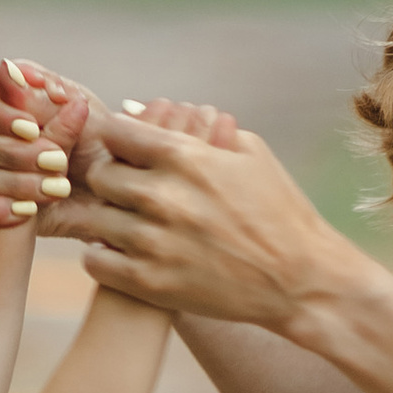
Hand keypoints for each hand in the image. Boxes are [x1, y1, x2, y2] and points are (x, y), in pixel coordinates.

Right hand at [0, 55, 98, 234]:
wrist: (113, 187)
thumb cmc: (97, 138)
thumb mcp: (81, 112)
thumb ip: (40, 95)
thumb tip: (6, 69)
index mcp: (3, 90)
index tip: (32, 128)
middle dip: (14, 152)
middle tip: (57, 162)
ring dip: (15, 181)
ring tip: (56, 189)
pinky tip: (28, 211)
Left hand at [72, 106, 345, 330]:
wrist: (301, 279)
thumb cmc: (279, 210)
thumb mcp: (250, 152)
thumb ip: (196, 128)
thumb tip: (138, 108)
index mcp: (187, 157)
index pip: (118, 132)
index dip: (119, 140)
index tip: (128, 152)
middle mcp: (163, 197)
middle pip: (99, 174)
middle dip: (110, 178)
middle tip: (124, 190)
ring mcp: (153, 242)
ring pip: (92, 218)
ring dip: (103, 217)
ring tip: (121, 221)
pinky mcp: (150, 283)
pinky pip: (95, 261)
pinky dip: (101, 255)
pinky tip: (121, 252)